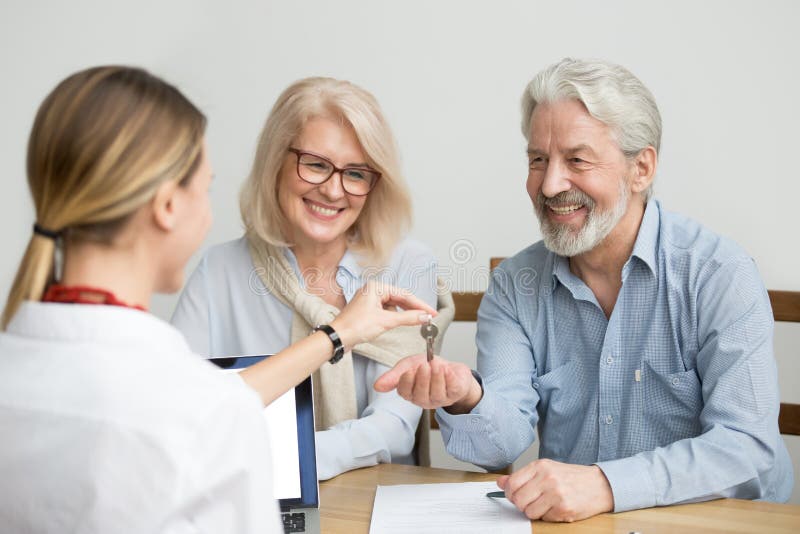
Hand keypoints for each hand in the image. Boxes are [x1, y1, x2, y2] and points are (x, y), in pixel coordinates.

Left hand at [330, 281, 435, 349]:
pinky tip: (399, 323)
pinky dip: (394, 317)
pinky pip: (386, 311)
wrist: (338, 338)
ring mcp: (370, 300)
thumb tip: (425, 316)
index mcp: (376, 287)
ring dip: (403, 314)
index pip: (404, 294)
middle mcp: (373, 290)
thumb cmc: (355, 326)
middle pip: (400, 298)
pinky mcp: (368, 310)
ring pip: (394, 305)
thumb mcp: (386, 321)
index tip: (431, 312)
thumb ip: (408, 318)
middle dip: (413, 309)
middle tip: (428, 317)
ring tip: (415, 321)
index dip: (420, 304)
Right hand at [373, 353, 481, 412]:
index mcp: (410, 393)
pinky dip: (449, 378)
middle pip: (421, 394)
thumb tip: (376, 386)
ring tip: (436, 364)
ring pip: (437, 393)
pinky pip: (452, 389)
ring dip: (436, 377)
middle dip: (423, 379)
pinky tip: (447, 369)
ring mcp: (440, 399)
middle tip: (424, 365)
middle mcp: (424, 399)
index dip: (407, 381)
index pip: (405, 392)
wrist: (449, 367)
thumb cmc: (427, 366)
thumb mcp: (408, 365)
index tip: (409, 370)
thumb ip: (393, 375)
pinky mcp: (455, 394)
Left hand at [496, 459, 613, 521]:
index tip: (514, 495)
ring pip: (529, 512)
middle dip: (521, 504)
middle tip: (532, 501)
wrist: (599, 484)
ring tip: (546, 504)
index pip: (512, 483)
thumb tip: (500, 482)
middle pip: (518, 500)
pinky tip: (557, 508)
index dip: (510, 493)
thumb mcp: (546, 469)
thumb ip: (523, 476)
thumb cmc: (571, 477)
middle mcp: (547, 478)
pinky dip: (548, 516)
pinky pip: (544, 519)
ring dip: (535, 512)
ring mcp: (556, 494)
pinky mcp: (564, 509)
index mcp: (540, 466)